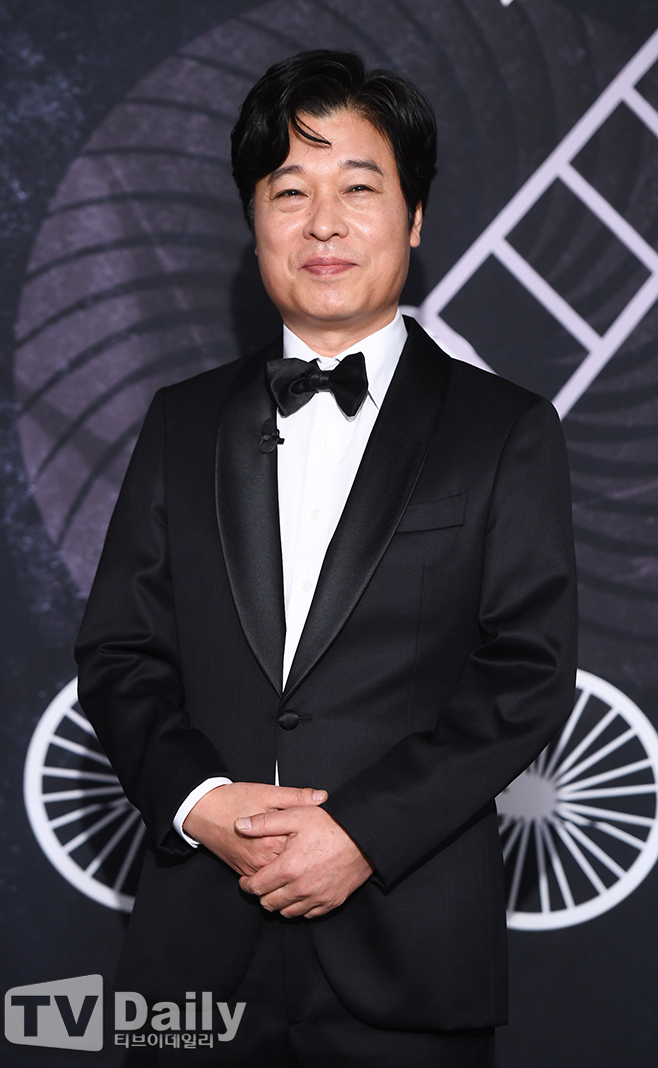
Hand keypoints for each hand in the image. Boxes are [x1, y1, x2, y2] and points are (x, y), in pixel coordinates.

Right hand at [183, 782, 326, 876]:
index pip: (302, 849)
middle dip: (305, 858)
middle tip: (316, 848)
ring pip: (279, 878)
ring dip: (291, 869)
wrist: (203, 811)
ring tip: (302, 857)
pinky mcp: (243, 872)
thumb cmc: (234, 799)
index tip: (322, 836)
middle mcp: (261, 860)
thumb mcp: (267, 793)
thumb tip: (322, 797)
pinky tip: (284, 863)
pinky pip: (265, 880)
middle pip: (293, 866)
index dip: (314, 843)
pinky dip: (276, 874)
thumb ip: (296, 797)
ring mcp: (251, 869)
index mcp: (270, 840)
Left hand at [236, 806, 373, 917]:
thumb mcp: (294, 815)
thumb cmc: (331, 824)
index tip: (246, 880)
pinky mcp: (331, 902)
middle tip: (263, 883)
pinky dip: (300, 907)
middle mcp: (301, 888)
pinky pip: (308, 914)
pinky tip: (300, 893)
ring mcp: (317, 898)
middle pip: (269, 903)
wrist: (364, 836)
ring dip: (280, 902)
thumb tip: (240, 826)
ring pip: (287, 912)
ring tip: (280, 888)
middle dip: (262, 894)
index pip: (256, 887)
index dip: (246, 884)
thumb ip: (264, 822)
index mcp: (288, 868)